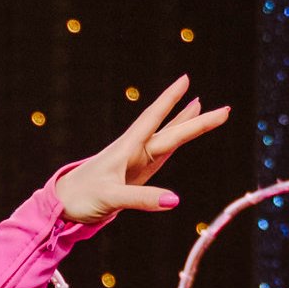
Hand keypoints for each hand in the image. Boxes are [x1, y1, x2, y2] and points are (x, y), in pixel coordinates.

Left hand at [56, 76, 234, 221]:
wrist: (62, 207)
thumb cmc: (81, 197)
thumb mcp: (112, 198)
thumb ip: (142, 199)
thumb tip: (175, 200)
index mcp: (126, 148)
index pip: (153, 118)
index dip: (169, 100)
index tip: (186, 80)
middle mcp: (134, 151)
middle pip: (170, 131)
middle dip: (196, 120)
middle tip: (225, 109)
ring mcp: (136, 162)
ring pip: (167, 139)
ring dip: (185, 124)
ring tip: (203, 107)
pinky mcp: (137, 175)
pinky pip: (161, 156)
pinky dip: (175, 144)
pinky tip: (182, 137)